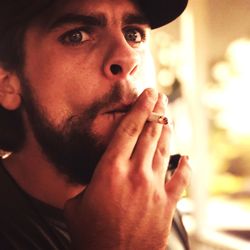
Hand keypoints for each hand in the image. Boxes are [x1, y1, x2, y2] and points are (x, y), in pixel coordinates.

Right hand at [64, 88, 190, 249]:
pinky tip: (185, 157)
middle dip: (156, 112)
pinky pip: (180, 178)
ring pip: (164, 150)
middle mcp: (135, 173)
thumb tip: (90, 180)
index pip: (128, 130)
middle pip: (149, 134)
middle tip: (160, 98)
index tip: (147, 94)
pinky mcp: (167, 203)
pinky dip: (184, 165)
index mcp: (110, 171)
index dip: (139, 109)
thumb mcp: (76, 205)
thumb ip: (86, 185)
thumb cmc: (91, 234)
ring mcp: (154, 187)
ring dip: (167, 131)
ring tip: (169, 117)